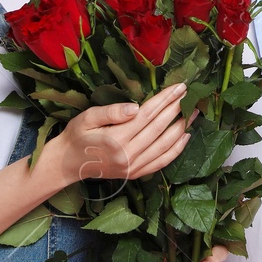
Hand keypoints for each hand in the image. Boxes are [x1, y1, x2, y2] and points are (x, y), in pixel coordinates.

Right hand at [46, 82, 192, 187]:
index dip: (165, 100)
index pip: (147, 115)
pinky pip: (161, 162)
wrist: (68, 164)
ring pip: (165, 146)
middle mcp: (128, 155)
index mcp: (116, 139)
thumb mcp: (87, 118)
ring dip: (182, 128)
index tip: (179, 87)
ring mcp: (133, 167)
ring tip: (194, 112)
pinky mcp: (136, 174)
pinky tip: (185, 136)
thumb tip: (136, 107)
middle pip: (159, 128)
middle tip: (190, 94)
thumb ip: (111, 112)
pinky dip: (176, 150)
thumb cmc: (77, 136)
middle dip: (177, 109)